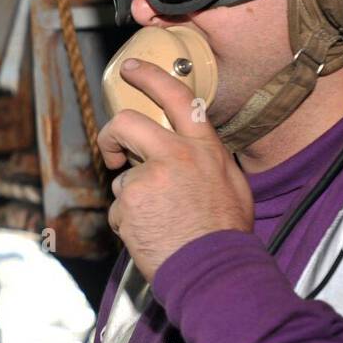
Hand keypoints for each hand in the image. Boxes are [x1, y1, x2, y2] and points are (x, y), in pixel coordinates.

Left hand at [99, 57, 253, 283]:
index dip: (150, 77)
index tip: (130, 70)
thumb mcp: (232, 185)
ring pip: (123, 179)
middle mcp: (176, 155)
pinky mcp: (130, 203)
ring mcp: (149, 178)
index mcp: (204, 148)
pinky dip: (129, 224)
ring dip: (132, 201)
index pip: (176, 97)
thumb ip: (206, 162)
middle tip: (111, 152)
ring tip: (158, 223)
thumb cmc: (225, 235)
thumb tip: (188, 153)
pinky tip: (151, 236)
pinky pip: (119, 210)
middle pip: (126, 123)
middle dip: (110, 136)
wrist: (215, 271)